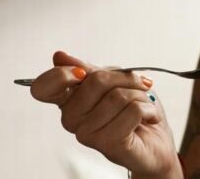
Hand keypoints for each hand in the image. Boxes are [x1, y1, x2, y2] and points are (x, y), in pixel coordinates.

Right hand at [30, 51, 180, 176]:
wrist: (156, 142)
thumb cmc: (133, 110)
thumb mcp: (113, 81)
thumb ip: (88, 69)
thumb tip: (59, 56)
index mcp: (67, 101)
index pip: (43, 87)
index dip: (62, 74)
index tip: (84, 72)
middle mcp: (71, 120)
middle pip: (96, 80)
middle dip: (126, 79)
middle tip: (139, 87)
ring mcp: (87, 134)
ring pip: (118, 96)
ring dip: (141, 96)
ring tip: (144, 106)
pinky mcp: (108, 143)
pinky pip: (133, 110)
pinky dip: (149, 109)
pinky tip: (149, 118)